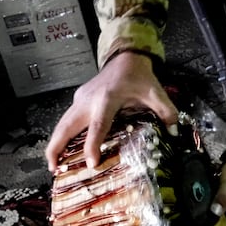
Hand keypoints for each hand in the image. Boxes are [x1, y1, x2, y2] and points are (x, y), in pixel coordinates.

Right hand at [44, 51, 176, 170]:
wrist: (125, 57)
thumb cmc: (138, 76)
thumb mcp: (155, 92)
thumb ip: (166, 111)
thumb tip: (174, 132)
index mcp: (108, 99)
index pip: (98, 125)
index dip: (93, 144)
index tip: (90, 163)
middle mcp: (89, 100)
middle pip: (68, 125)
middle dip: (58, 146)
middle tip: (53, 168)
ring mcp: (80, 99)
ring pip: (63, 123)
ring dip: (55, 142)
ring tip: (52, 164)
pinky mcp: (78, 100)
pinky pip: (67, 120)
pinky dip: (61, 135)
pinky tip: (61, 150)